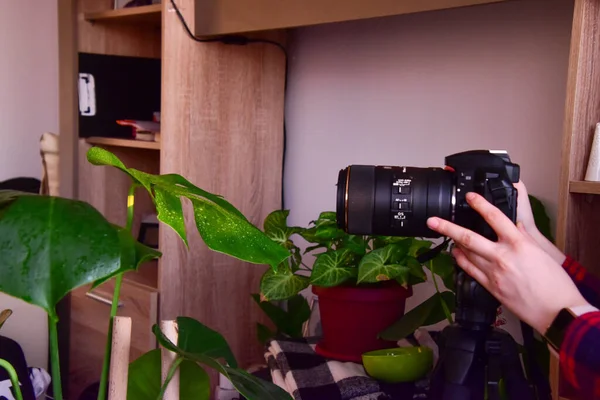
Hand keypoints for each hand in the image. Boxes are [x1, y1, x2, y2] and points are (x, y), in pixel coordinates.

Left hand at [426, 192, 587, 332]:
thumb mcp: (542, 253)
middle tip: (433, 221)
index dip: (480, 204)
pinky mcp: (491, 287)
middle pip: (469, 238)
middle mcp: (502, 257)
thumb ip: (524, 238)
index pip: (495, 218)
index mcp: (519, 244)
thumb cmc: (556, 285)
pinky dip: (461, 261)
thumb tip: (514, 226)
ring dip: (454, 244)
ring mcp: (494, 273)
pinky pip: (470, 271)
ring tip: (446, 236)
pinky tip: (456, 255)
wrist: (557, 312)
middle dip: (448, 228)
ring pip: (466, 254)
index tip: (470, 197)